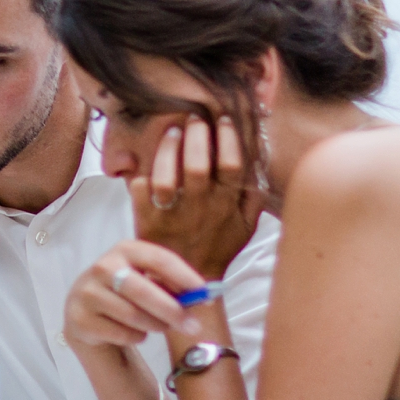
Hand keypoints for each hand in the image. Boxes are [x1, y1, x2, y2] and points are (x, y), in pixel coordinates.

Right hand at [63, 237, 209, 356]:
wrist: (87, 313)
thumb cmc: (128, 295)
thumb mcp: (148, 282)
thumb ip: (172, 287)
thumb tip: (202, 296)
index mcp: (125, 250)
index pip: (158, 258)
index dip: (183, 276)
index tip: (204, 292)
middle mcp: (102, 267)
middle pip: (143, 290)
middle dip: (171, 310)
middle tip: (193, 326)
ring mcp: (87, 293)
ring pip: (132, 315)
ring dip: (155, 326)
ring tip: (161, 327)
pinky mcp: (79, 319)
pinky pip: (120, 333)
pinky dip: (135, 337)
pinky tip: (134, 332)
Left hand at [132, 117, 261, 279]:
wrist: (187, 282)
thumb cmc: (217, 247)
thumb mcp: (246, 226)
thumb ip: (254, 196)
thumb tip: (259, 164)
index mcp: (226, 205)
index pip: (231, 165)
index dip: (228, 138)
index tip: (223, 119)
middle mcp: (199, 208)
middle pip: (197, 165)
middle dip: (197, 135)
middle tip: (194, 118)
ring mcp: (171, 214)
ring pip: (166, 177)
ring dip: (168, 150)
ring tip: (172, 132)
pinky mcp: (147, 219)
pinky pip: (140, 190)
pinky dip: (141, 175)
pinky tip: (146, 164)